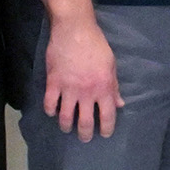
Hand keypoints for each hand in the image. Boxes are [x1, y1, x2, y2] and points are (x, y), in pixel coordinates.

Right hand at [41, 15, 120, 139]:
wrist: (74, 30)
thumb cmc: (96, 45)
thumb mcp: (111, 65)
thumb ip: (114, 87)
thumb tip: (119, 104)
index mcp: (104, 88)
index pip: (108, 115)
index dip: (107, 128)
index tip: (105, 134)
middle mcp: (87, 92)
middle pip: (86, 122)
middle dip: (86, 134)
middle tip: (85, 138)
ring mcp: (68, 89)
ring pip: (66, 117)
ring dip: (67, 126)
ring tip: (68, 128)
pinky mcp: (53, 83)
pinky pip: (50, 104)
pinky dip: (51, 111)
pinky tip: (53, 112)